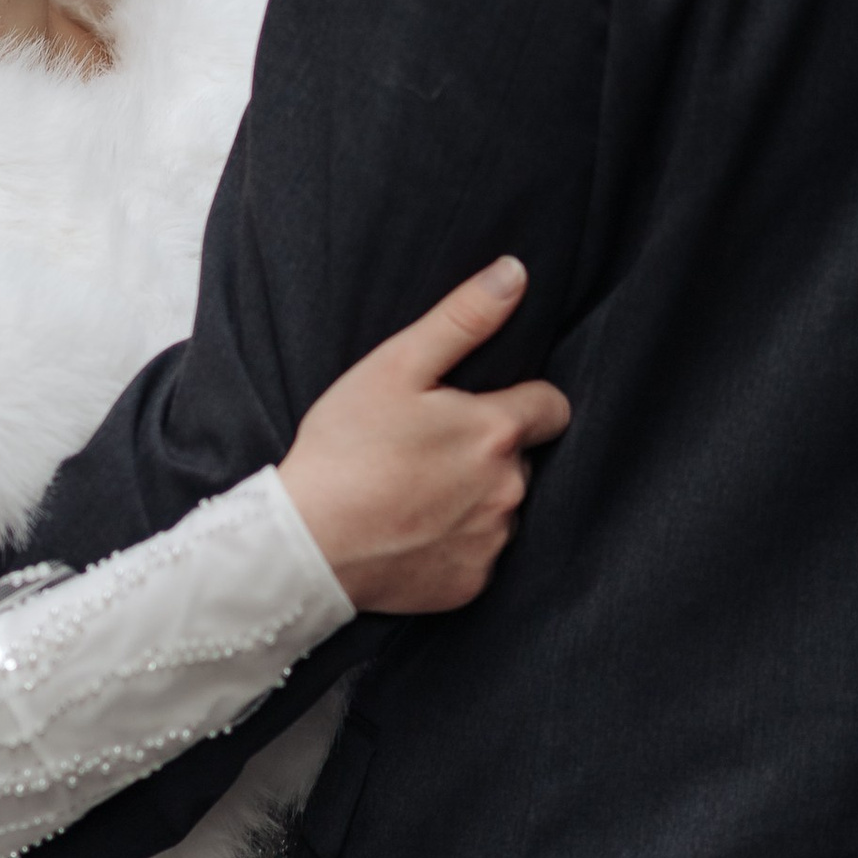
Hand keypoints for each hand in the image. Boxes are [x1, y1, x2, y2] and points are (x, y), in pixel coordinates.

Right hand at [279, 258, 570, 613]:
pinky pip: (480, 553)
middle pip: (522, 458)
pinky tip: (412, 531)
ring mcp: (493, 541)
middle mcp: (510, 490)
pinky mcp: (473, 584)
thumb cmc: (345, 449)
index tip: (480, 406)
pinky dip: (456, 543)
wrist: (305, 546)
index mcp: (496, 432)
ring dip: (475, 497)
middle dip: (490, 450)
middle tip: (428, 448)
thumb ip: (462, 318)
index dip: (523, 400)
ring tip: (415, 491)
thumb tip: (516, 273)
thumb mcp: (395, 367)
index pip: (552, 406)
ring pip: (502, 507)